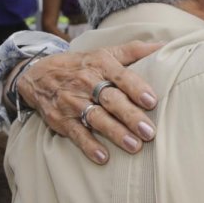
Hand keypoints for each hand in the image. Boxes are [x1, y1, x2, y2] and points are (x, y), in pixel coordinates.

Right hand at [17, 41, 161, 163]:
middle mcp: (86, 83)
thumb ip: (134, 50)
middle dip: (130, 116)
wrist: (38, 75)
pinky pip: (76, 133)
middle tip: (149, 132)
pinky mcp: (61, 120)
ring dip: (115, 133)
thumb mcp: (105, 53)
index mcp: (100, 65)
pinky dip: (88, 146)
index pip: (121, 76)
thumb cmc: (82, 65)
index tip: (152, 101)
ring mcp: (73, 102)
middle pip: (111, 100)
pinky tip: (103, 157)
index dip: (136, 88)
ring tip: (134, 146)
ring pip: (96, 118)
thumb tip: (166, 45)